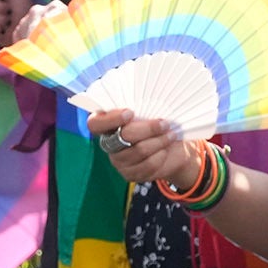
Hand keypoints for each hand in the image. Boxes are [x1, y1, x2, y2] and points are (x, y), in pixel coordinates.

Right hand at [86, 109, 207, 190]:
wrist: (173, 149)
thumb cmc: (158, 125)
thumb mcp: (150, 111)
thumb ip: (142, 106)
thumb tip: (148, 93)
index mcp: (107, 125)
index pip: (95, 124)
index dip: (111, 119)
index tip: (130, 113)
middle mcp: (109, 144)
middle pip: (124, 136)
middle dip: (148, 128)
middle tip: (165, 123)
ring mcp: (118, 161)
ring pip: (139, 150)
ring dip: (159, 141)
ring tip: (170, 134)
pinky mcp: (130, 175)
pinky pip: (147, 165)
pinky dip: (160, 155)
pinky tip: (165, 149)